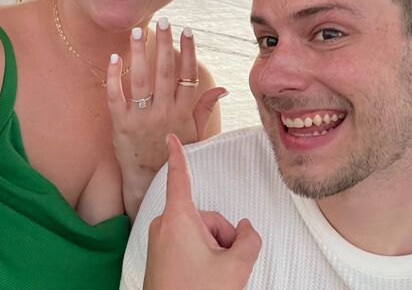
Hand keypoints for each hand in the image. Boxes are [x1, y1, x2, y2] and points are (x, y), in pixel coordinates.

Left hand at [107, 18, 225, 216]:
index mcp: (183, 112)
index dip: (187, 51)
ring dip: (139, 52)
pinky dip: (114, 76)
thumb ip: (205, 108)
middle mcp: (164, 113)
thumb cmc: (174, 153)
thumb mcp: (195, 133)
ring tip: (137, 30)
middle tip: (163, 21)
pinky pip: (117, 96)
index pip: (187, 75)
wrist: (147, 181)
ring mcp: (142, 118)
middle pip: (164, 72)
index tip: (186, 30)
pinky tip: (115, 57)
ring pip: (140, 79)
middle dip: (164, 44)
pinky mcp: (121, 124)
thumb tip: (223, 88)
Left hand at [143, 135, 260, 289]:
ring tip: (212, 276)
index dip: (178, 155)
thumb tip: (247, 230)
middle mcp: (165, 226)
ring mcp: (161, 243)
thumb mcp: (235, 266)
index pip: (180, 179)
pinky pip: (189, 246)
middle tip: (222, 264)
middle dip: (221, 236)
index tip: (170, 136)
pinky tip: (204, 279)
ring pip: (200, 233)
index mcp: (179, 219)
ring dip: (213, 250)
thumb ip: (249, 239)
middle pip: (206, 216)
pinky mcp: (161, 258)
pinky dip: (201, 258)